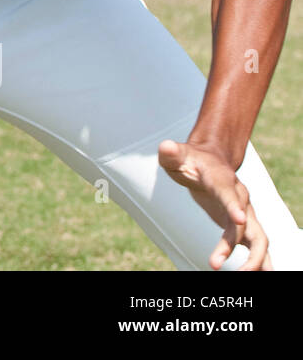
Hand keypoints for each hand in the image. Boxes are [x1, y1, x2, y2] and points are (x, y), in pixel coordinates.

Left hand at [159, 139, 270, 269]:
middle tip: (221, 266)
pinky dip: (258, 261)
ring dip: (255, 260)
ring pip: (258, 240)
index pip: (230, 195)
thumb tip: (165, 147)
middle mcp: (240, 198)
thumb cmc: (190, 159)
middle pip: (249, 226)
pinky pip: (255, 246)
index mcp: (222, 181)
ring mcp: (245, 213)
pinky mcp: (242, 225)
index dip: (234, 206)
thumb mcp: (177, 154)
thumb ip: (171, 153)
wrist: (210, 160)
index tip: (238, 220)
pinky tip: (253, 275)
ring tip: (242, 277)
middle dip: (239, 247)